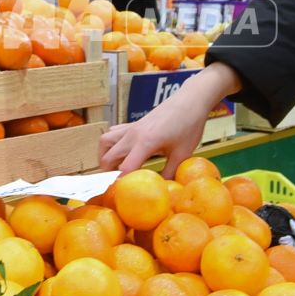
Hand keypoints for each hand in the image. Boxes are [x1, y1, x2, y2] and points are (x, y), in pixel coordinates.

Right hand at [99, 64, 238, 176]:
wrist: (190, 101)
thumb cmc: (189, 126)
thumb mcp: (183, 153)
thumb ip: (170, 171)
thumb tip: (163, 189)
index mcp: (146, 142)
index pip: (125, 167)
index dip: (120, 182)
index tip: (120, 195)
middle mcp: (133, 134)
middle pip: (108, 156)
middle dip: (107, 173)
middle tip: (115, 185)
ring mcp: (131, 127)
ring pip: (105, 142)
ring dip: (105, 156)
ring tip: (113, 168)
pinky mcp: (133, 124)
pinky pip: (113, 133)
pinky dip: (110, 144)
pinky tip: (120, 152)